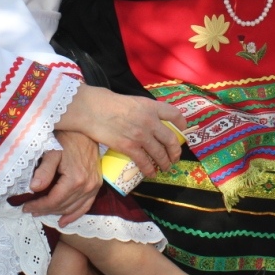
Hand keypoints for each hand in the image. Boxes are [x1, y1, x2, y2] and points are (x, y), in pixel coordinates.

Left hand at [22, 131, 101, 225]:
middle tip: (31, 210)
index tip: (25, 207)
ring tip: (42, 213)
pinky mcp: (97, 184)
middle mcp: (87, 186)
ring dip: (57, 213)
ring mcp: (94, 186)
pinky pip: (86, 205)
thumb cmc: (66, 139)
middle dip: (45, 210)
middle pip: (63, 205)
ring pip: (73, 208)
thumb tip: (34, 188)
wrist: (85, 130)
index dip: (39, 205)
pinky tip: (65, 221)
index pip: (54, 200)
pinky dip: (75, 214)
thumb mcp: (52, 152)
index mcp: (75, 179)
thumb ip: (44, 171)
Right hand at [58, 85, 187, 177]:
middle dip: (175, 152)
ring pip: (160, 154)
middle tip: (175, 158)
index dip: (182, 124)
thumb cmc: (107, 102)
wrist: (92, 109)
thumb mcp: (132, 100)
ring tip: (165, 168)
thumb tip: (147, 119)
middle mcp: (150, 121)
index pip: (174, 115)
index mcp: (151, 106)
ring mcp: (141, 135)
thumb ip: (143, 110)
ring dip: (165, 163)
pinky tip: (150, 174)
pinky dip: (149, 170)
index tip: (182, 131)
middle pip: (170, 139)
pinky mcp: (129, 147)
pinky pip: (144, 162)